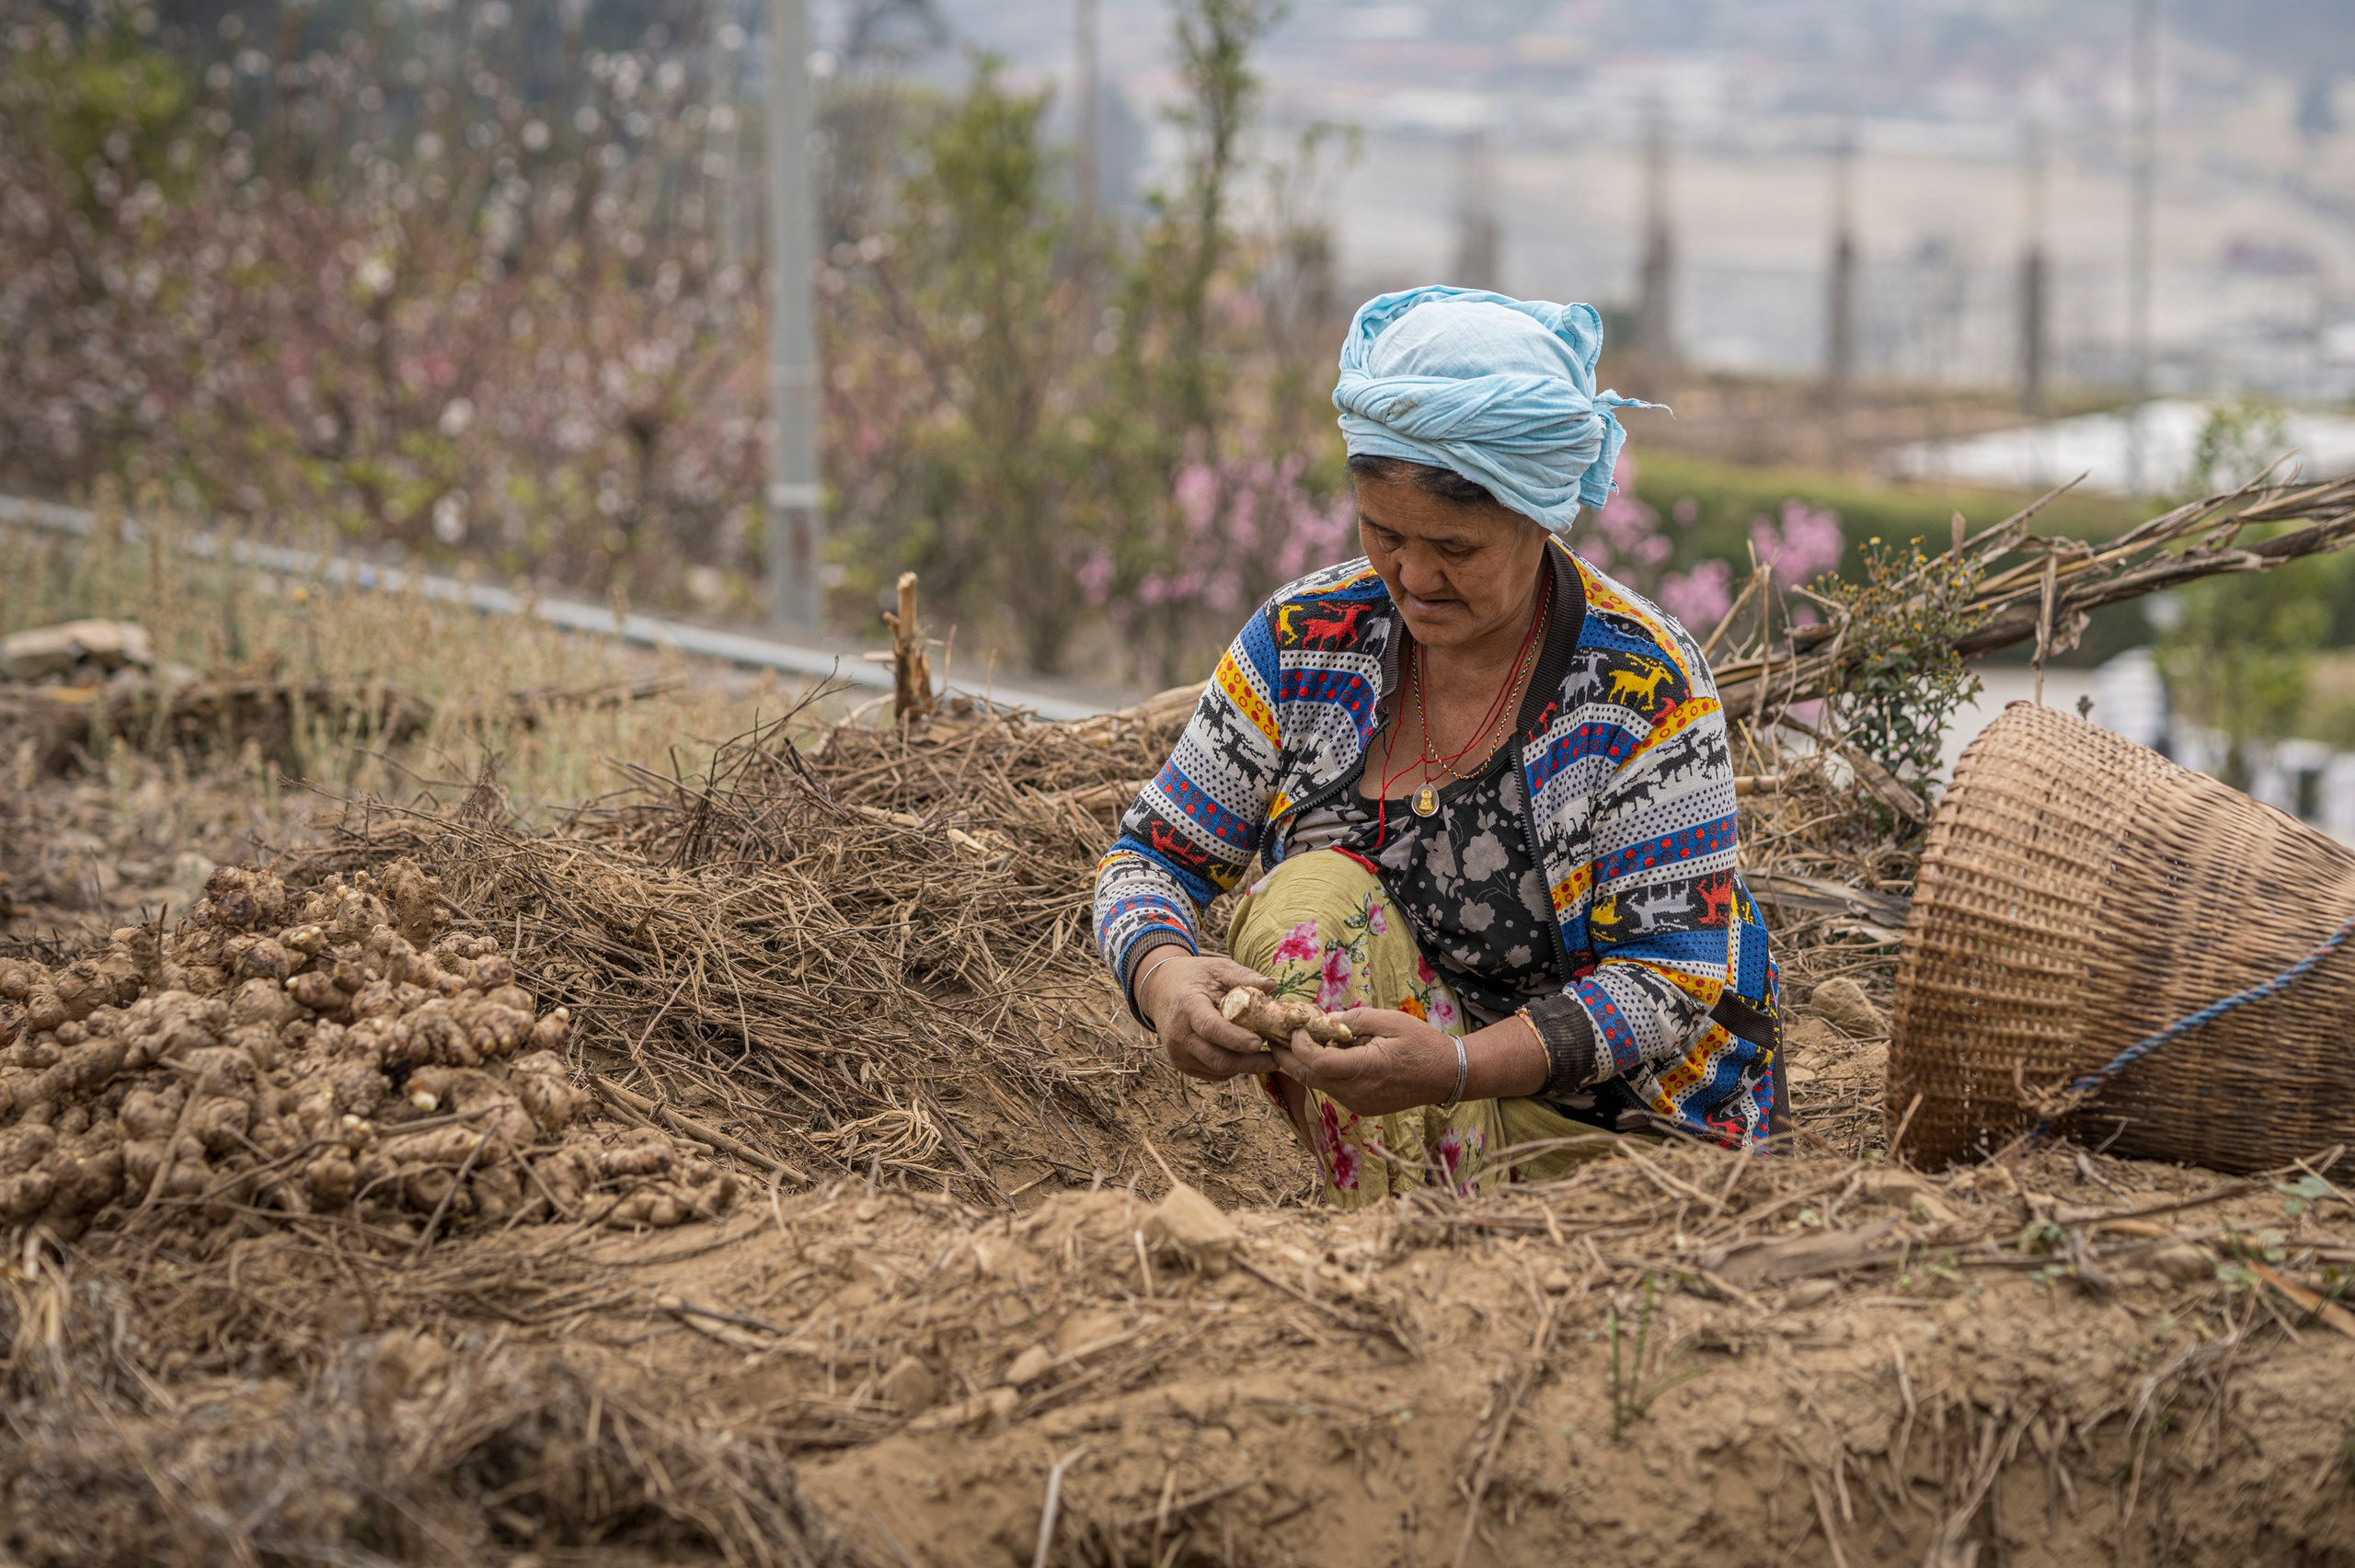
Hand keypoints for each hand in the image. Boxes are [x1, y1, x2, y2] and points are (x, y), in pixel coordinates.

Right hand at [1136, 952, 1279, 1081]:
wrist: (1163, 991)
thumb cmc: (1197, 978)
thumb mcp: (1218, 969)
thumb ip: (1243, 977)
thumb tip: (1272, 985)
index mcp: (1187, 1007)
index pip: (1211, 1028)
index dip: (1235, 1038)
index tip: (1260, 1043)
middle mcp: (1179, 1034)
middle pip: (1217, 1058)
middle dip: (1249, 1062)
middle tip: (1276, 1058)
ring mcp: (1178, 1053)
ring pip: (1218, 1069)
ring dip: (1244, 1066)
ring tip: (1267, 1057)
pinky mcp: (1183, 1065)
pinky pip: (1214, 1073)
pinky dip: (1233, 1068)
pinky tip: (1245, 1056)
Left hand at [1273, 1006, 1458, 1116]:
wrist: (1447, 1075)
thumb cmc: (1421, 1043)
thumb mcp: (1389, 1020)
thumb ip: (1353, 1020)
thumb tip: (1323, 1019)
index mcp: (1364, 1070)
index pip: (1317, 1063)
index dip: (1299, 1046)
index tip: (1295, 1028)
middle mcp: (1357, 1093)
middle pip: (1309, 1078)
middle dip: (1287, 1057)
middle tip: (1273, 1038)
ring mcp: (1358, 1104)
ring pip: (1318, 1085)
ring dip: (1304, 1064)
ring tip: (1294, 1042)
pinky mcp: (1361, 1107)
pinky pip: (1333, 1089)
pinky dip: (1322, 1073)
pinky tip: (1321, 1055)